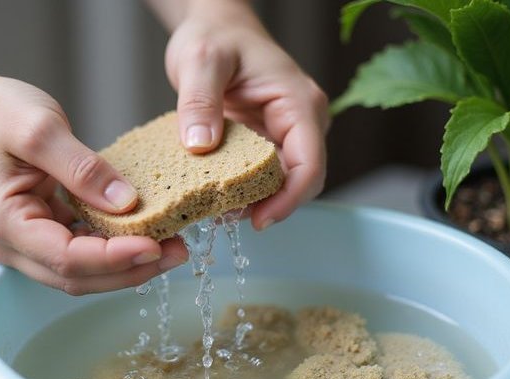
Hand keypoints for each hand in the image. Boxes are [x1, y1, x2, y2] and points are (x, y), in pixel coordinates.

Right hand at [0, 72, 187, 294]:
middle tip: (178, 252)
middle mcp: (8, 244)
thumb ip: (82, 169)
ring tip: (171, 247)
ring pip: (81, 273)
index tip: (157, 246)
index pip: (67, 258)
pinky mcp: (39, 235)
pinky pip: (80, 254)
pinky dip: (112, 250)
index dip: (115, 259)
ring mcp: (23, 244)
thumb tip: (127, 203)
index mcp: (3, 221)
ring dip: (126, 266)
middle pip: (76, 277)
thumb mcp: (40, 128)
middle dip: (130, 270)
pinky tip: (145, 237)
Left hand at [164, 2, 328, 229]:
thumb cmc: (216, 36)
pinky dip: (240, 189)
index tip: (258, 220)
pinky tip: (213, 197)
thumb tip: (201, 147)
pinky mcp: (265, 143)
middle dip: (267, 205)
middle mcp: (301, 123)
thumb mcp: (201, 60)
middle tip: (223, 218)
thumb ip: (200, 100)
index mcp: (299, 103)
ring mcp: (285, 135)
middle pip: (298, 181)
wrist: (216, 28)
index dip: (289, 199)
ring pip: (280, 183)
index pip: (309, 164)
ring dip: (252, 201)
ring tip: (213, 211)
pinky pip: (260, 175)